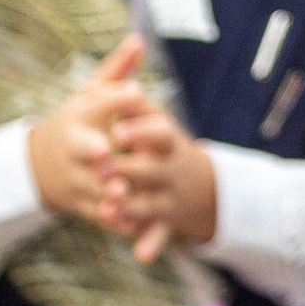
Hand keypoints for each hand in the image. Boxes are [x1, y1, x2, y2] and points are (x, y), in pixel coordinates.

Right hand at [28, 37, 155, 226]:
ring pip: (90, 186)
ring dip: (105, 191)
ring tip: (122, 194)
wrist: (39, 165)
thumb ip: (116, 70)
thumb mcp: (91, 94)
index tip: (135, 91)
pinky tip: (131, 226)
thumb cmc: (78, 122)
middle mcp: (75, 148)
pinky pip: (96, 213)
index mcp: (81, 116)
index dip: (116, 98)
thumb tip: (139, 40)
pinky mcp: (80, 203)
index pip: (98, 102)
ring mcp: (75, 178)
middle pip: (84, 149)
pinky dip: (112, 220)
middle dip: (94, 151)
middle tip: (108, 153)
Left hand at [99, 105, 218, 259]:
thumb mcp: (157, 121)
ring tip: (111, 206)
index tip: (119, 131)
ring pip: (151, 202)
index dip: (141, 130)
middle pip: (151, 168)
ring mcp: (171, 195)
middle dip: (128, 169)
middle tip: (101, 168)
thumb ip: (137, 100)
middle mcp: (172, 167)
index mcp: (167, 140)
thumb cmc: (165, 146)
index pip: (159, 131)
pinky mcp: (167, 220)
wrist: (203, 185)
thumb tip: (129, 53)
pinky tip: (140, 253)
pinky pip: (159, 233)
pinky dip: (151, 243)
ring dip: (132, 205)